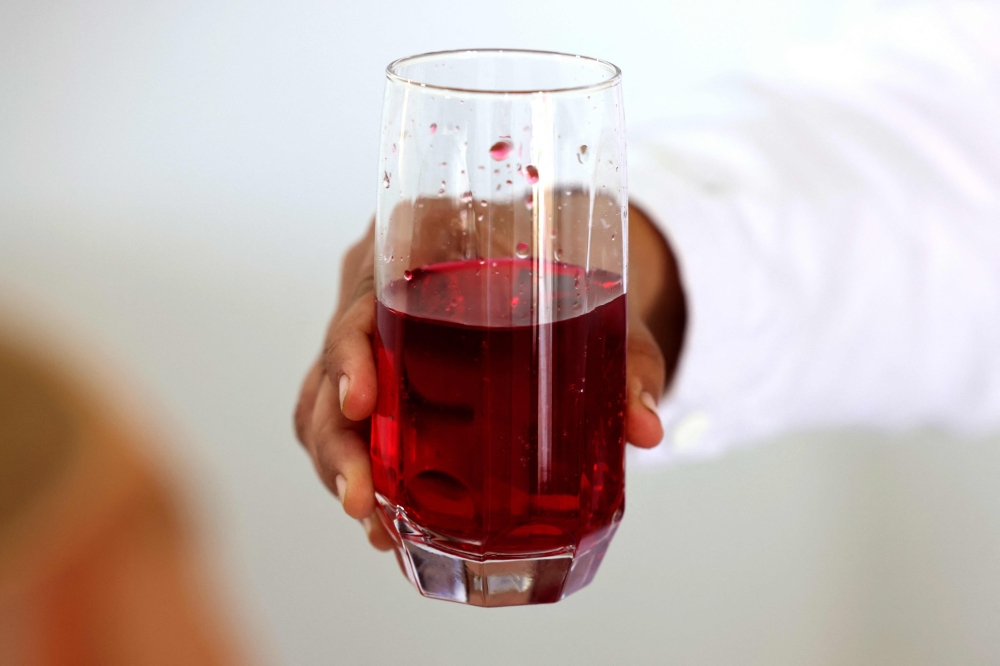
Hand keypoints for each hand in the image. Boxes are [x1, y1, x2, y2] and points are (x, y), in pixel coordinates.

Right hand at [294, 204, 685, 548]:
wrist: (553, 260)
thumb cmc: (565, 267)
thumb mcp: (601, 302)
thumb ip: (626, 357)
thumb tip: (646, 427)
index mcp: (417, 248)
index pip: (362, 297)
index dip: (348, 354)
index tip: (363, 403)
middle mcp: (379, 293)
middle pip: (329, 364)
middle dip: (337, 440)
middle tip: (363, 499)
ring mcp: (374, 339)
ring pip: (324, 402)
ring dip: (340, 466)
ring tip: (375, 525)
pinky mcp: (380, 376)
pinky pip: (347, 422)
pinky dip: (359, 468)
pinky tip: (386, 518)